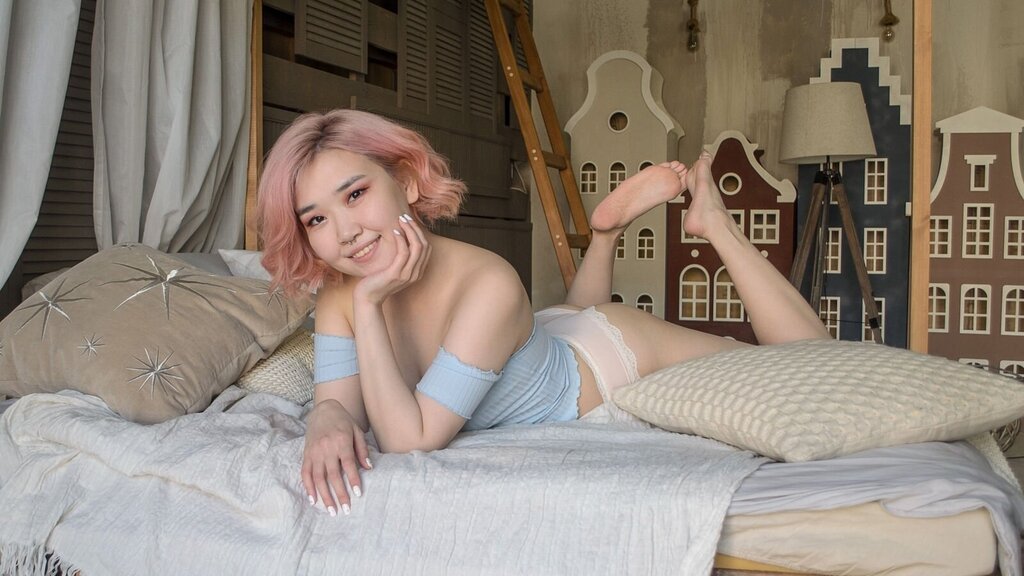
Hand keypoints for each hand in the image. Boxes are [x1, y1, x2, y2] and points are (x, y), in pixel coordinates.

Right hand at [302, 399, 370, 515]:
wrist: (323, 410)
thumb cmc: (343, 421)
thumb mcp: (357, 431)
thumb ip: (362, 450)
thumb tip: (368, 468)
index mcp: (341, 441)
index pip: (348, 464)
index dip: (352, 479)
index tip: (357, 494)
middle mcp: (327, 448)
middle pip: (333, 475)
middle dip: (339, 494)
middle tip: (345, 510)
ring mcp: (314, 452)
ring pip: (318, 478)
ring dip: (324, 496)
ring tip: (331, 510)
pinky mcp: (306, 455)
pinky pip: (305, 473)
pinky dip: (308, 488)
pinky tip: (314, 500)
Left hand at [353, 214, 430, 305]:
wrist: (368, 298)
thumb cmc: (377, 281)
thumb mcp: (393, 268)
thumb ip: (400, 257)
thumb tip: (401, 237)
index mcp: (417, 272)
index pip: (426, 248)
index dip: (420, 232)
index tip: (410, 222)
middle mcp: (415, 273)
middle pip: (424, 245)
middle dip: (416, 228)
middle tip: (406, 217)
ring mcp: (407, 274)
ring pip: (417, 247)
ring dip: (410, 230)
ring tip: (401, 220)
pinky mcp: (396, 274)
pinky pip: (404, 252)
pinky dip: (401, 239)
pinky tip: (394, 231)